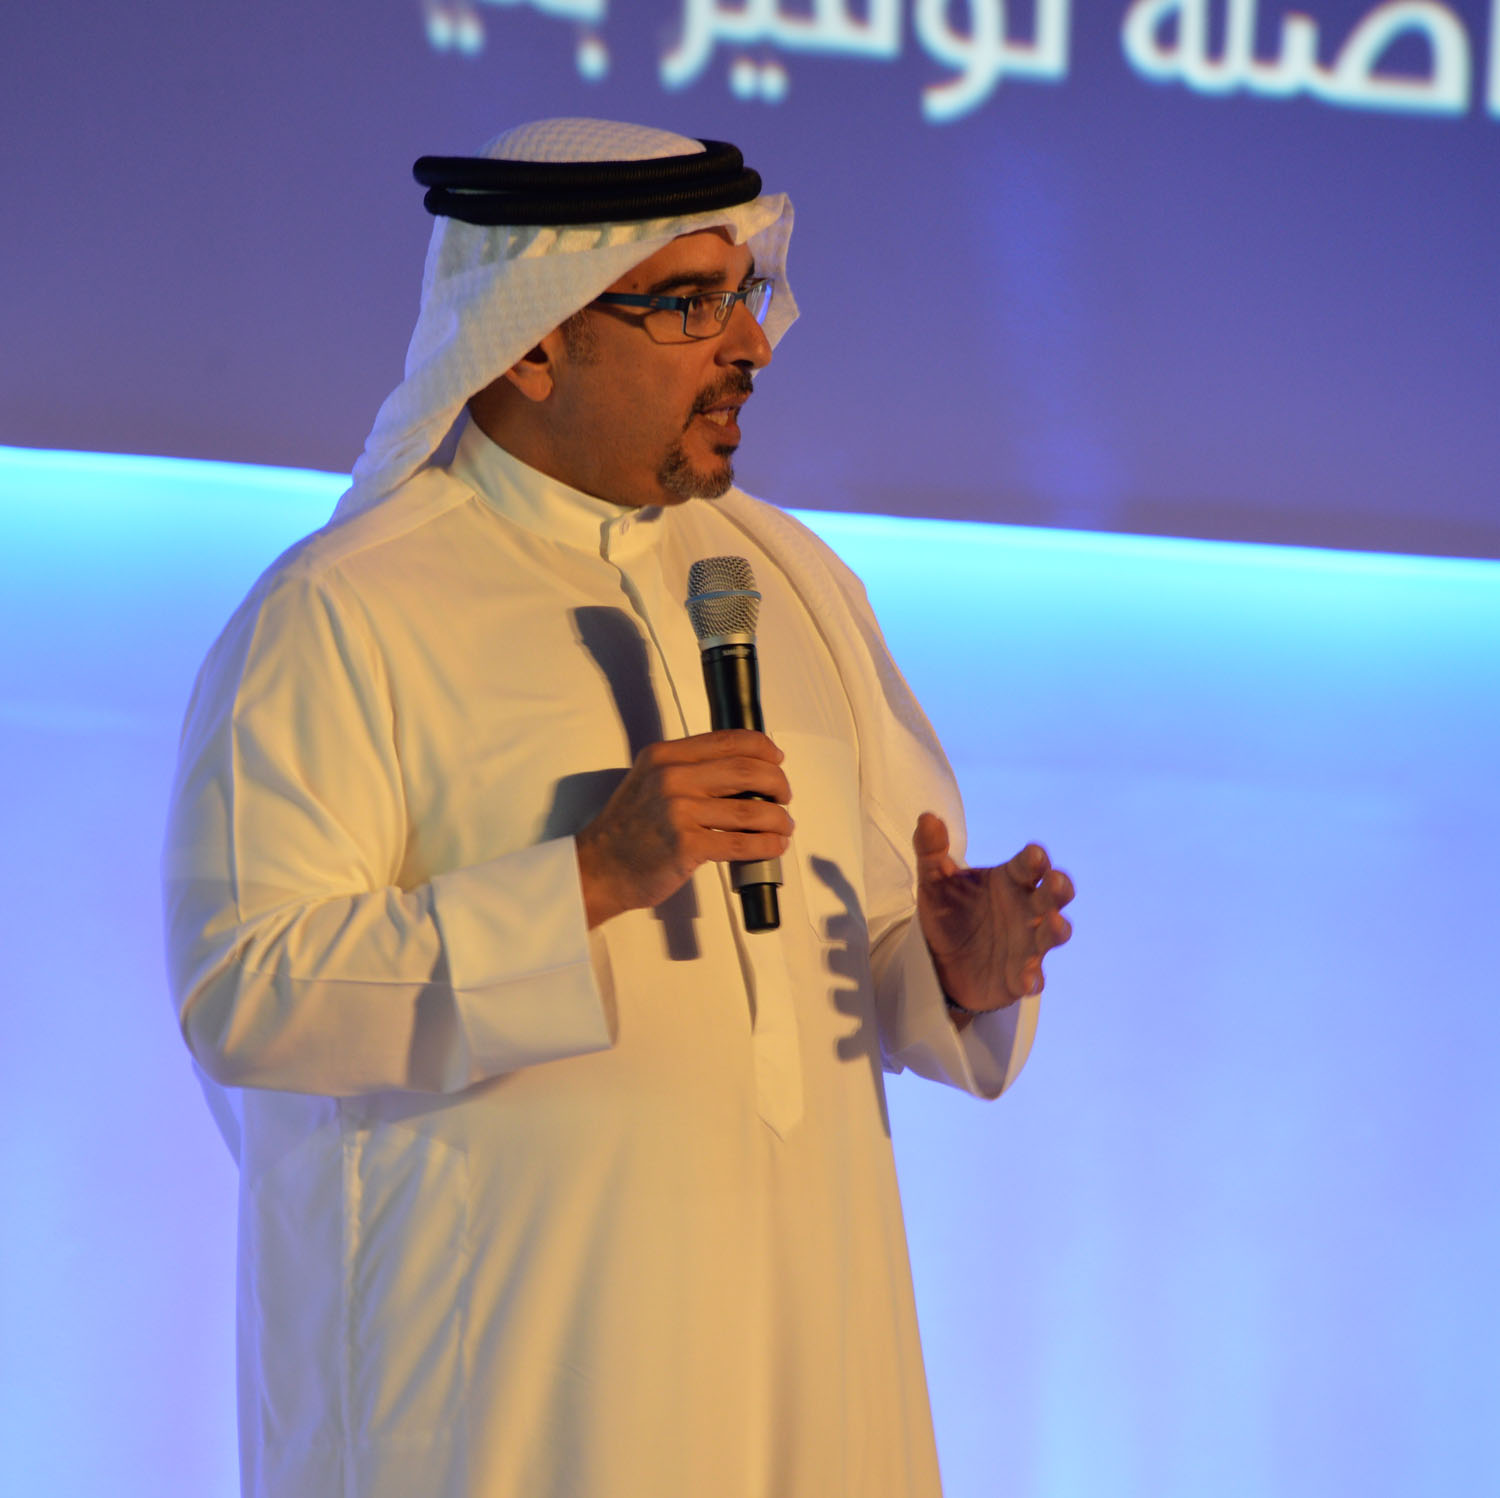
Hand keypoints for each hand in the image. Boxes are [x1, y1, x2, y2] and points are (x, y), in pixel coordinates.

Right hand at [575, 730, 793, 927]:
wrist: (599, 869)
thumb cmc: (627, 830)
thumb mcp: (649, 781)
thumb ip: (688, 770)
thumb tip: (743, 773)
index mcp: (665, 756)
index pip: (727, 741)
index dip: (762, 748)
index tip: (777, 760)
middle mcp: (672, 777)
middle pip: (747, 771)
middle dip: (777, 784)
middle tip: (784, 796)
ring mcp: (678, 811)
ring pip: (750, 810)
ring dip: (777, 819)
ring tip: (784, 826)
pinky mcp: (686, 846)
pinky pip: (740, 843)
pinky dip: (766, 845)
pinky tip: (773, 846)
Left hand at [913, 812, 1073, 1015]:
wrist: (939, 961)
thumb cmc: (948, 912)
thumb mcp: (933, 881)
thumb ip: (930, 851)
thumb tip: (927, 818)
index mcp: (1010, 880)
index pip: (1029, 865)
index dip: (1035, 859)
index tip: (1035, 855)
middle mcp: (1027, 908)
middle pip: (1053, 895)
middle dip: (1059, 888)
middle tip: (1057, 881)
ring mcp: (1028, 943)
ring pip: (1052, 934)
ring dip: (1057, 929)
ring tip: (1055, 924)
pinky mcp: (1020, 976)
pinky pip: (1033, 977)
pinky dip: (1032, 978)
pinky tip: (1027, 980)